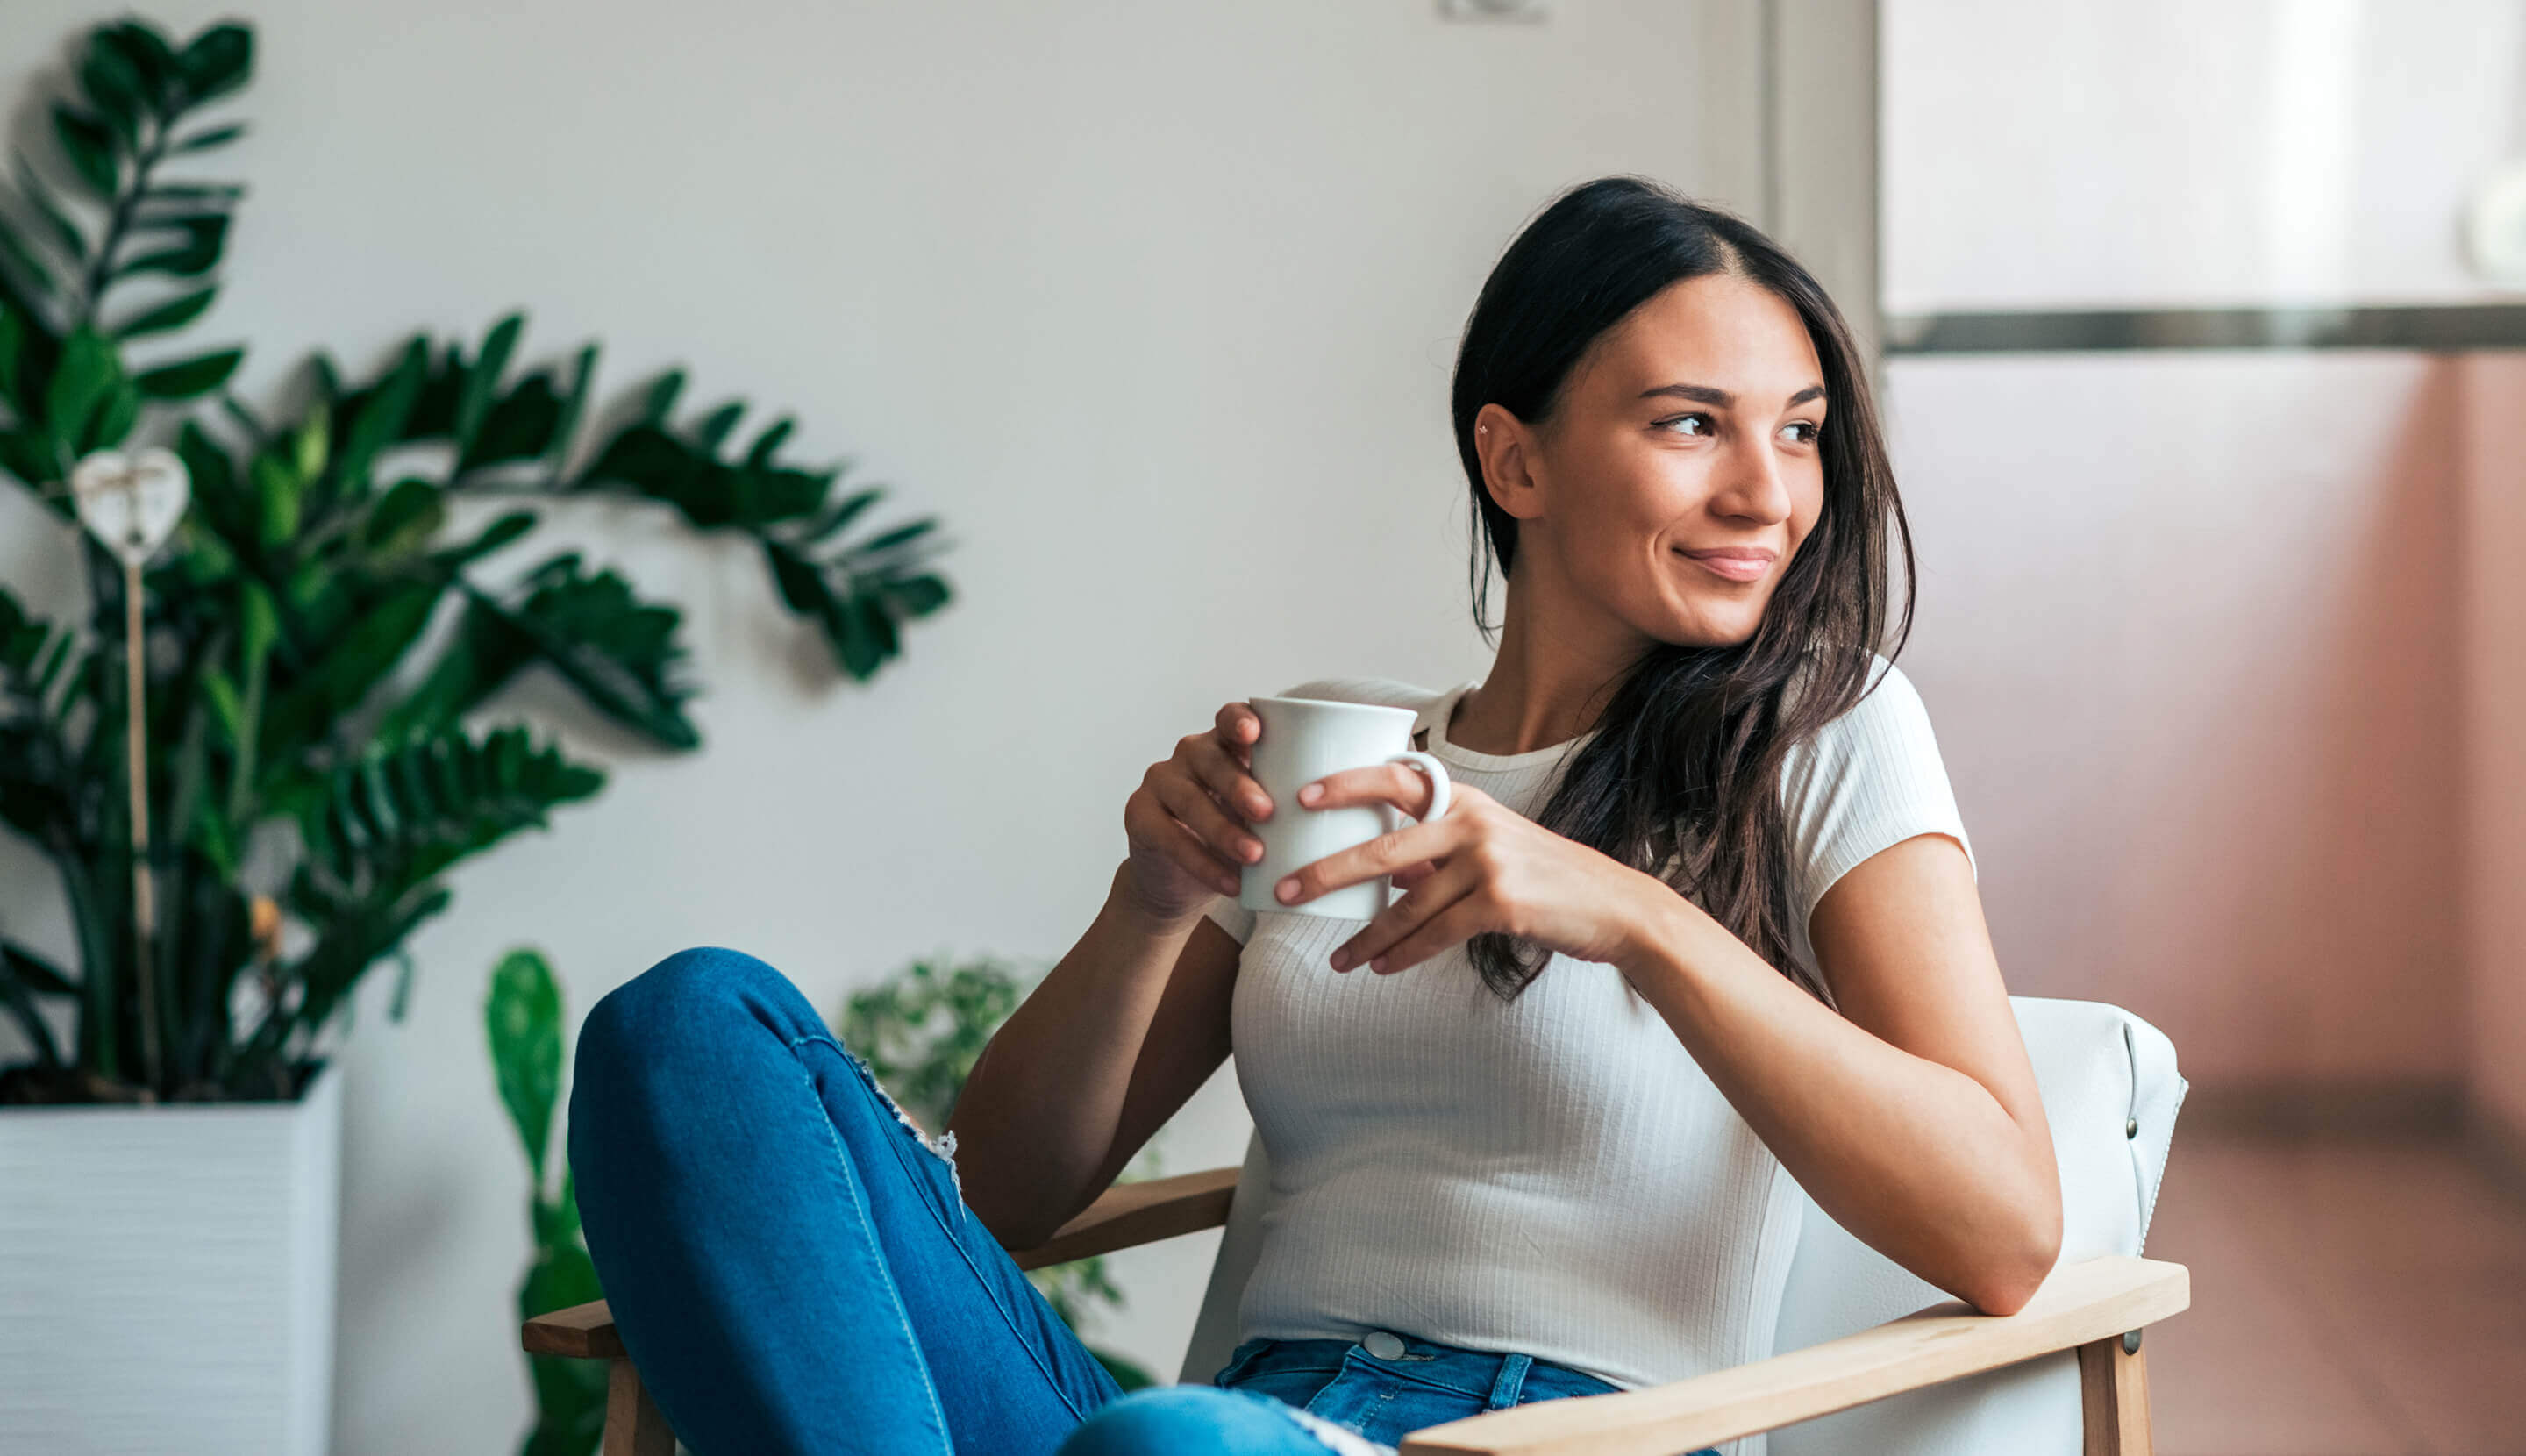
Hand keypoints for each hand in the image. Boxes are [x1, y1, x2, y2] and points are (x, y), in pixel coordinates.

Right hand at [1119, 700, 1273, 923]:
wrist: (1182, 883)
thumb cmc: (1235, 840)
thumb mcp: (1262, 820)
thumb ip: (1287, 805)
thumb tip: (1344, 816)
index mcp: (1224, 745)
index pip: (1229, 720)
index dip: (1239, 721)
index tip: (1255, 733)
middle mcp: (1189, 755)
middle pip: (1211, 759)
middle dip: (1240, 785)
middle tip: (1267, 812)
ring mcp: (1160, 782)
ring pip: (1189, 799)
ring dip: (1223, 829)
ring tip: (1254, 856)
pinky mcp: (1139, 814)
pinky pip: (1169, 836)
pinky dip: (1202, 863)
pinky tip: (1229, 883)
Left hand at [1269, 766, 1665, 973]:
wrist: (1613, 906)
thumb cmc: (1547, 876)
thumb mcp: (1493, 845)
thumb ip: (1440, 851)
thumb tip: (1385, 874)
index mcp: (1465, 800)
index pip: (1396, 780)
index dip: (1347, 785)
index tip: (1302, 796)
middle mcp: (1472, 823)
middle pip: (1383, 848)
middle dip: (1326, 872)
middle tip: (1284, 888)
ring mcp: (1487, 862)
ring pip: (1406, 905)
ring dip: (1365, 937)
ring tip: (1337, 959)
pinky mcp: (1500, 903)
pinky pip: (1435, 934)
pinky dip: (1403, 954)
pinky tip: (1381, 968)